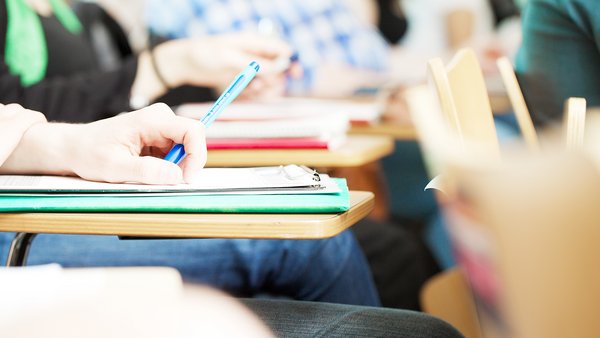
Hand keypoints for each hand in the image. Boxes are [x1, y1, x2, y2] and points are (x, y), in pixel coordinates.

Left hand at [1, 104, 206, 183]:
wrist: (74, 147)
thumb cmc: (89, 153)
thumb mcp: (115, 167)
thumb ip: (147, 171)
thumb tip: (177, 176)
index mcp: (152, 119)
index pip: (193, 131)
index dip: (197, 155)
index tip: (186, 178)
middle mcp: (161, 118)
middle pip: (193, 141)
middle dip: (186, 164)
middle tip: (167, 182)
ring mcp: (161, 127)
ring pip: (186, 150)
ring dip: (174, 167)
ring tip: (146, 173)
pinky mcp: (159, 138)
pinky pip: (176, 154)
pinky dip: (167, 167)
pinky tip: (145, 169)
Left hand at [157, 33, 295, 98]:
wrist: (185, 64)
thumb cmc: (204, 53)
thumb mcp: (229, 57)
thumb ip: (254, 62)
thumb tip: (278, 67)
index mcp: (253, 42)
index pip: (281, 49)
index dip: (290, 61)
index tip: (293, 75)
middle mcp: (255, 55)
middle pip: (279, 69)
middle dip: (276, 80)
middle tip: (262, 86)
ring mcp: (249, 68)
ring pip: (270, 82)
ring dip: (265, 89)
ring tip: (252, 89)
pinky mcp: (243, 80)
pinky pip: (257, 90)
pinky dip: (255, 94)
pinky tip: (245, 93)